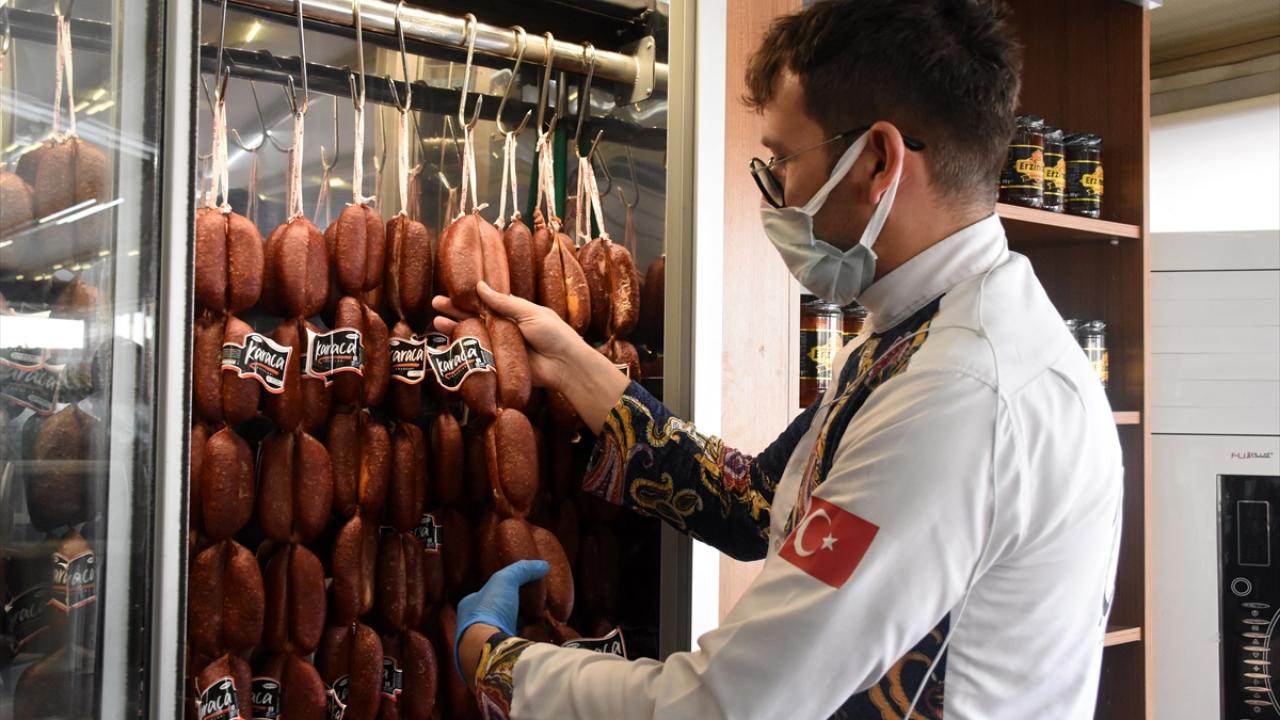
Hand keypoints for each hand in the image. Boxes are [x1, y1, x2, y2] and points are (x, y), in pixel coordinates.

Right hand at [432, 282, 583, 392]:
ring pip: (473, 337)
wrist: (564, 364)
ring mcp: (500, 347)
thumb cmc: (554, 334)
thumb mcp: (530, 312)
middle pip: (474, 319)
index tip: (449, 292)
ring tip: (436, 323)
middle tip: (435, 305)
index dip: (467, 298)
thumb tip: (481, 286)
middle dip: (454, 312)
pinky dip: (463, 354)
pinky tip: (448, 348)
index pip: (484, 303)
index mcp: (512, 313)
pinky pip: (478, 358)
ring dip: (454, 330)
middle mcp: (503, 329)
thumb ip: (505, 302)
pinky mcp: (499, 365)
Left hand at [455, 559, 549, 680]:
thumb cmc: (490, 610)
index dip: (506, 590)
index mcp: (469, 606)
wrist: (486, 648)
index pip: (489, 594)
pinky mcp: (494, 658)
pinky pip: (512, 646)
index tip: (522, 589)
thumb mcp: (505, 580)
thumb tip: (543, 565)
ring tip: (538, 622)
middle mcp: (472, 626)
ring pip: (506, 631)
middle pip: (499, 613)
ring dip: (520, 627)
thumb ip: (522, 570)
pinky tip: (535, 637)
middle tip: (533, 607)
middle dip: (515, 611)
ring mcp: (483, 644)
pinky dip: (523, 641)